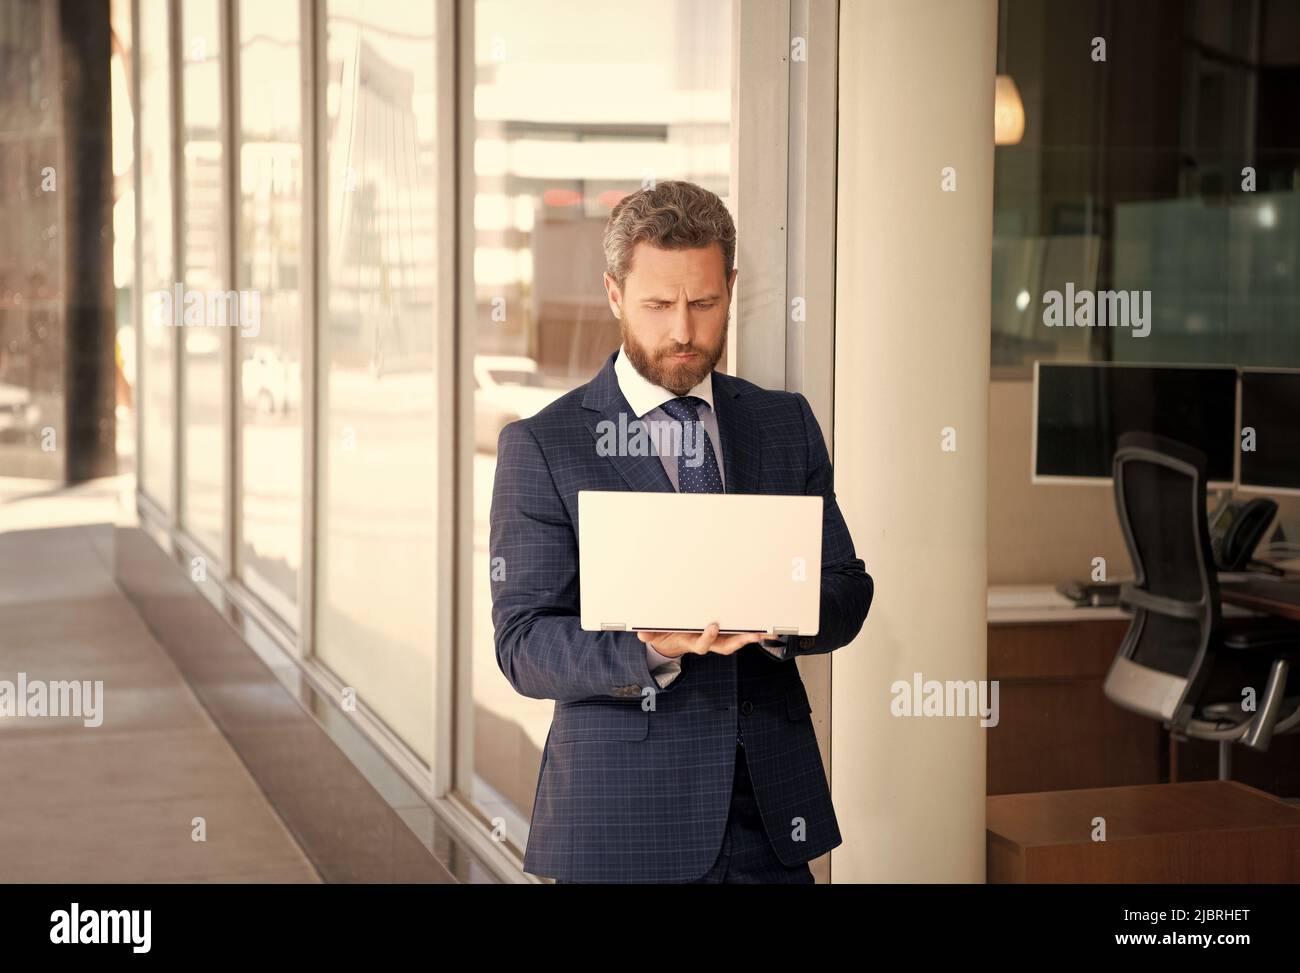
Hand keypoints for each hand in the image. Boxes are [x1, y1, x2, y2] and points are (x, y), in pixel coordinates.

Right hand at [637, 623, 764, 658]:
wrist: (668, 640)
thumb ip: (648, 634)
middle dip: (740, 641)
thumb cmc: (663, 635)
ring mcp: (716, 637)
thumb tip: (643, 634)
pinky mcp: (721, 629)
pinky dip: (750, 629)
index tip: (712, 626)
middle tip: (753, 635)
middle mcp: (707, 642)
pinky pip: (737, 630)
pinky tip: (763, 624)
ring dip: (751, 636)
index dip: (708, 637)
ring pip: (735, 639)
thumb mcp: (652, 635)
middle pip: (726, 645)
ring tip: (766, 631)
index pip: (702, 644)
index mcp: (692, 642)